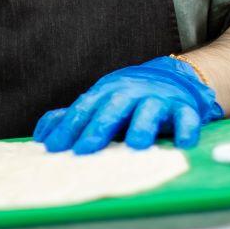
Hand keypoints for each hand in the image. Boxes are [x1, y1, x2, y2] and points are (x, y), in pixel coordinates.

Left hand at [33, 56, 223, 153]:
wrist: (171, 77)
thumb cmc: (127, 98)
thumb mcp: (98, 102)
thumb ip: (71, 118)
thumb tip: (42, 137)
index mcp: (105, 93)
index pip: (82, 109)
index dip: (68, 128)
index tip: (54, 148)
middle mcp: (130, 93)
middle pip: (112, 109)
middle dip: (97, 129)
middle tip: (83, 151)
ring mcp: (157, 99)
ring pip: (149, 111)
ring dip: (142, 127)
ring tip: (136, 146)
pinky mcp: (183, 108)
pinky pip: (186, 118)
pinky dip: (186, 130)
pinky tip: (183, 144)